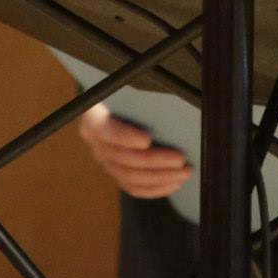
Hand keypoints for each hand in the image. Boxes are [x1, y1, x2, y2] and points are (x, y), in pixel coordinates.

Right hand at [76, 101, 191, 198]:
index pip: (105, 130)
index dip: (125, 137)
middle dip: (155, 162)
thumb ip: (139, 98)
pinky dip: (156, 188)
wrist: (111, 103)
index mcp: (94, 118)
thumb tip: (163, 103)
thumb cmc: (124, 94)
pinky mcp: (117, 173)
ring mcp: (106, 161)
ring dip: (160, 178)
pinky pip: (134, 188)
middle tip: (180, 159)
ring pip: (130, 177)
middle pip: (123, 158)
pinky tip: (174, 183)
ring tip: (183, 173)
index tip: (147, 139)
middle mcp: (96, 143)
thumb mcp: (124, 89)